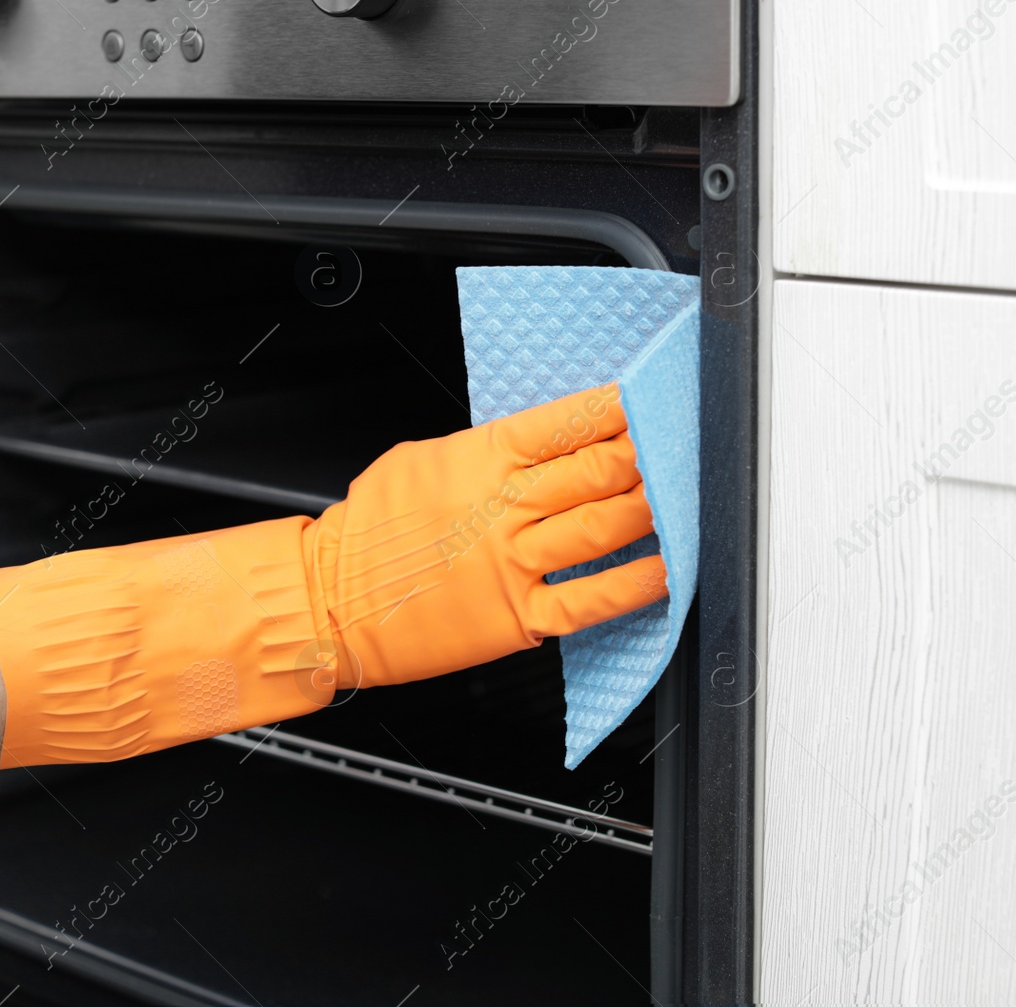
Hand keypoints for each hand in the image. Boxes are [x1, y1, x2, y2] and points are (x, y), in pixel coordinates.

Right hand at [308, 382, 667, 688]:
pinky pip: (587, 599)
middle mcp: (501, 506)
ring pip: (601, 527)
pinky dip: (632, 585)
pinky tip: (666, 571)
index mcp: (479, 458)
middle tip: (679, 444)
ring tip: (685, 496)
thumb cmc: (369, 533)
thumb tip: (535, 441)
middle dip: (645, 453)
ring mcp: (511, 562)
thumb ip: (480, 452)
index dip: (615, 410)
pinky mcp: (514, 615)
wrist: (330, 601)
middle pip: (594, 469)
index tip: (648, 401)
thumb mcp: (419, 461)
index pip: (564, 423)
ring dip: (651, 509)